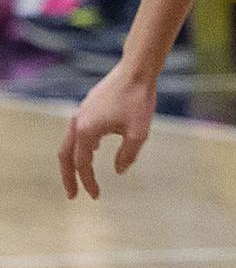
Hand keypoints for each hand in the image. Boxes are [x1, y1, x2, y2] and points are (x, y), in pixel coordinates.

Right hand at [59, 63, 157, 199]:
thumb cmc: (139, 100)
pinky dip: (81, 146)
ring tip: (81, 176)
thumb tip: (119, 171)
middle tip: (73, 196)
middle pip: (66, 156)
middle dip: (68, 178)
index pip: (82, 165)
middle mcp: (78, 122)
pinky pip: (78, 132)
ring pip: (70, 143)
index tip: (96, 196)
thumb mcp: (139, 133)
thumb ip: (128, 155)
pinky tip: (94, 150)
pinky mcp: (87, 107)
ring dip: (73, 161)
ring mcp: (81, 113)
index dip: (88, 182)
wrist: (136, 71)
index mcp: (86, 131)